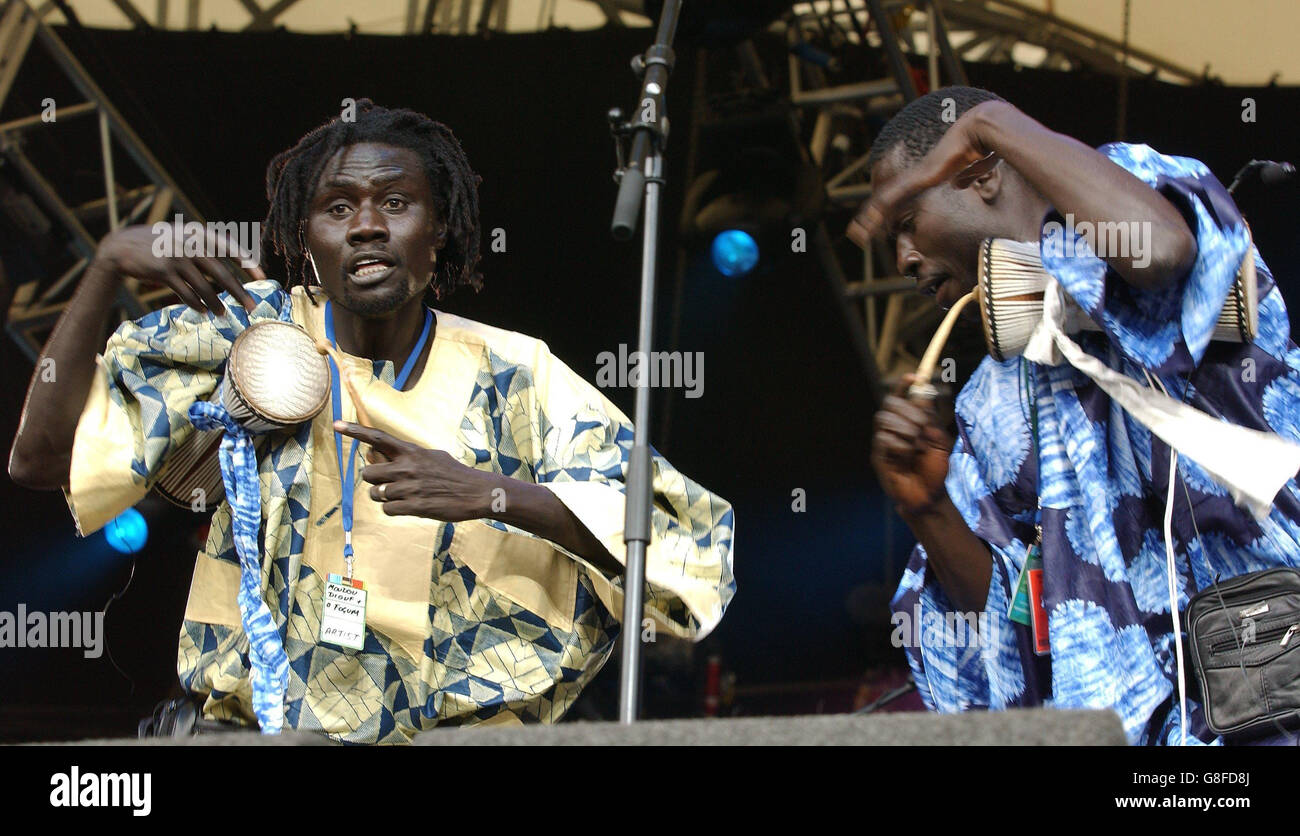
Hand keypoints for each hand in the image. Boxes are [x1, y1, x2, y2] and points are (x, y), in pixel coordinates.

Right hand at [93, 223, 261, 314]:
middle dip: (239, 293)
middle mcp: (189, 244)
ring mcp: (176, 258)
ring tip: (223, 314)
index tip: (262, 277)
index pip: (229, 248)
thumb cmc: (159, 244)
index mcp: (197, 233)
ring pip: (204, 288)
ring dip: (216, 304)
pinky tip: (205, 311)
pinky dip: (197, 304)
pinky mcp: (163, 272)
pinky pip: (186, 293)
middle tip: (251, 307)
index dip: (247, 262)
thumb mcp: (182, 236)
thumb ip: (205, 247)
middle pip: (221, 274)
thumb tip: (234, 267)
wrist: (121, 246)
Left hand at [334, 421, 496, 521]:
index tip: (336, 425)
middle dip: (374, 481)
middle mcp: (407, 466)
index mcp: (411, 451)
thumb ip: (408, 456)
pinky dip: (394, 510)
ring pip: (376, 493)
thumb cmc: (453, 474)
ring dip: (384, 497)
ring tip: (402, 496)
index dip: (354, 431)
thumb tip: (382, 456)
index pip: (377, 438)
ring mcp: (410, 487)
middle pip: (368, 473)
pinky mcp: (414, 506)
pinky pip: (387, 509)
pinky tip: (409, 507)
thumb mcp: (432, 456)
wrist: (476, 491)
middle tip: (387, 484)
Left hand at [846, 100, 1005, 248]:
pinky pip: (893, 196)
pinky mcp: (918, 177)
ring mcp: (915, 176)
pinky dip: (879, 211)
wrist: (980, 131)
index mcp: (928, 175)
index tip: (883, 227)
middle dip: (872, 218)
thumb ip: (966, 176)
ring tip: (857, 235)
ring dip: (869, 220)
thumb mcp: (974, 168)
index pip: (902, 196)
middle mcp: (917, 175)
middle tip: (858, 234)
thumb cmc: (981, 146)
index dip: (890, 211)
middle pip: (888, 199)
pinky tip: (868, 223)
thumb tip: (959, 183)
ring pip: (884, 200)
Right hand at [871, 375, 953, 514]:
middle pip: (889, 403)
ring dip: (904, 429)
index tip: (913, 376)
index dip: (904, 385)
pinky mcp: (879, 456)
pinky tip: (908, 456)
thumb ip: (930, 417)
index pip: (900, 397)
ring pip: (884, 419)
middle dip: (907, 410)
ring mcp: (884, 442)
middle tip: (922, 425)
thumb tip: (924, 392)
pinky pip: (883, 439)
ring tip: (917, 444)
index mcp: (908, 422)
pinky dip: (899, 445)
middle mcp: (894, 429)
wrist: (930, 495)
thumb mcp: (940, 439)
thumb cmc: (935, 468)